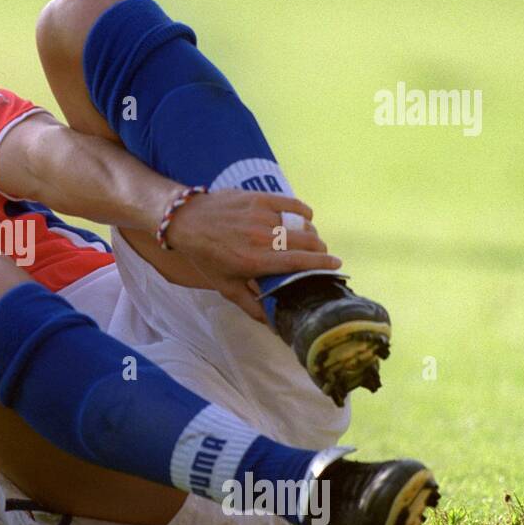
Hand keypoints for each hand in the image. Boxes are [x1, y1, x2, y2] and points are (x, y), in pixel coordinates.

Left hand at [163, 188, 339, 321]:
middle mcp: (261, 238)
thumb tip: (272, 325)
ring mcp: (261, 216)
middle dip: (319, 249)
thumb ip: (251, 305)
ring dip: (308, 232)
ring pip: (299, 225)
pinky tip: (306, 216)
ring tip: (308, 239)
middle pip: (306, 242)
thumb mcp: (225, 285)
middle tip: (321, 254)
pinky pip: (290, 203)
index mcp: (256, 262)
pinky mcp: (258, 198)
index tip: (336, 266)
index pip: (299, 262)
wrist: (187, 221)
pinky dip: (302, 210)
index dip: (322, 264)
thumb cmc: (206, 256)